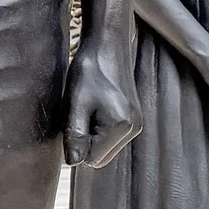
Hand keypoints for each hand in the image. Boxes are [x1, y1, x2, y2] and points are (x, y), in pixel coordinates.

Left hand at [63, 36, 140, 167]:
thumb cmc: (89, 71)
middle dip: (85, 143)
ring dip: (91, 136)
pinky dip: (99, 129)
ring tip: (86, 109)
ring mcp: (136, 124)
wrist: (108, 45)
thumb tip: (73, 163)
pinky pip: (110, 137)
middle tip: (78, 115)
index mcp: (121, 126)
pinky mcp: (133, 118)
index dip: (76, 146)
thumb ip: (76, 135)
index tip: (72, 122)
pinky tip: (95, 108)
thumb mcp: (76, 103)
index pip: (92, 160)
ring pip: (105, 148)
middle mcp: (133, 129)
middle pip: (100, 157)